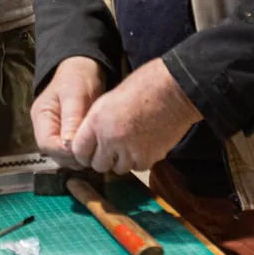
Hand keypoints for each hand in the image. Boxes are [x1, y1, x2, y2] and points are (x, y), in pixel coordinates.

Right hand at [31, 57, 107, 165]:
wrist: (85, 69)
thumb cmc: (78, 78)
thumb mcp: (75, 95)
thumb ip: (71, 119)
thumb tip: (68, 145)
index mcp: (41, 116)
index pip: (46, 144)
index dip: (63, 151)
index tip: (82, 149)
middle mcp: (45, 128)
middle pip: (54, 154)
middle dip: (72, 156)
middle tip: (92, 151)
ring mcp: (56, 133)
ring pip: (64, 156)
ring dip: (79, 157)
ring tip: (95, 149)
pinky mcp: (68, 136)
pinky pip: (73, 152)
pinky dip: (83, 153)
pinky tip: (94, 147)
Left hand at [70, 59, 202, 175]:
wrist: (174, 90)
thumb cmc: (144, 86)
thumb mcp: (110, 100)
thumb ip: (98, 122)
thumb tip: (92, 139)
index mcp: (97, 121)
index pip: (79, 151)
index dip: (84, 153)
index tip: (90, 153)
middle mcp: (110, 138)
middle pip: (98, 165)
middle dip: (103, 159)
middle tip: (112, 151)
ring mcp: (129, 150)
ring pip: (118, 168)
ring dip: (121, 161)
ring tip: (130, 144)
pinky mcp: (148, 158)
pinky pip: (137, 167)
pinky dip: (139, 160)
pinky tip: (144, 145)